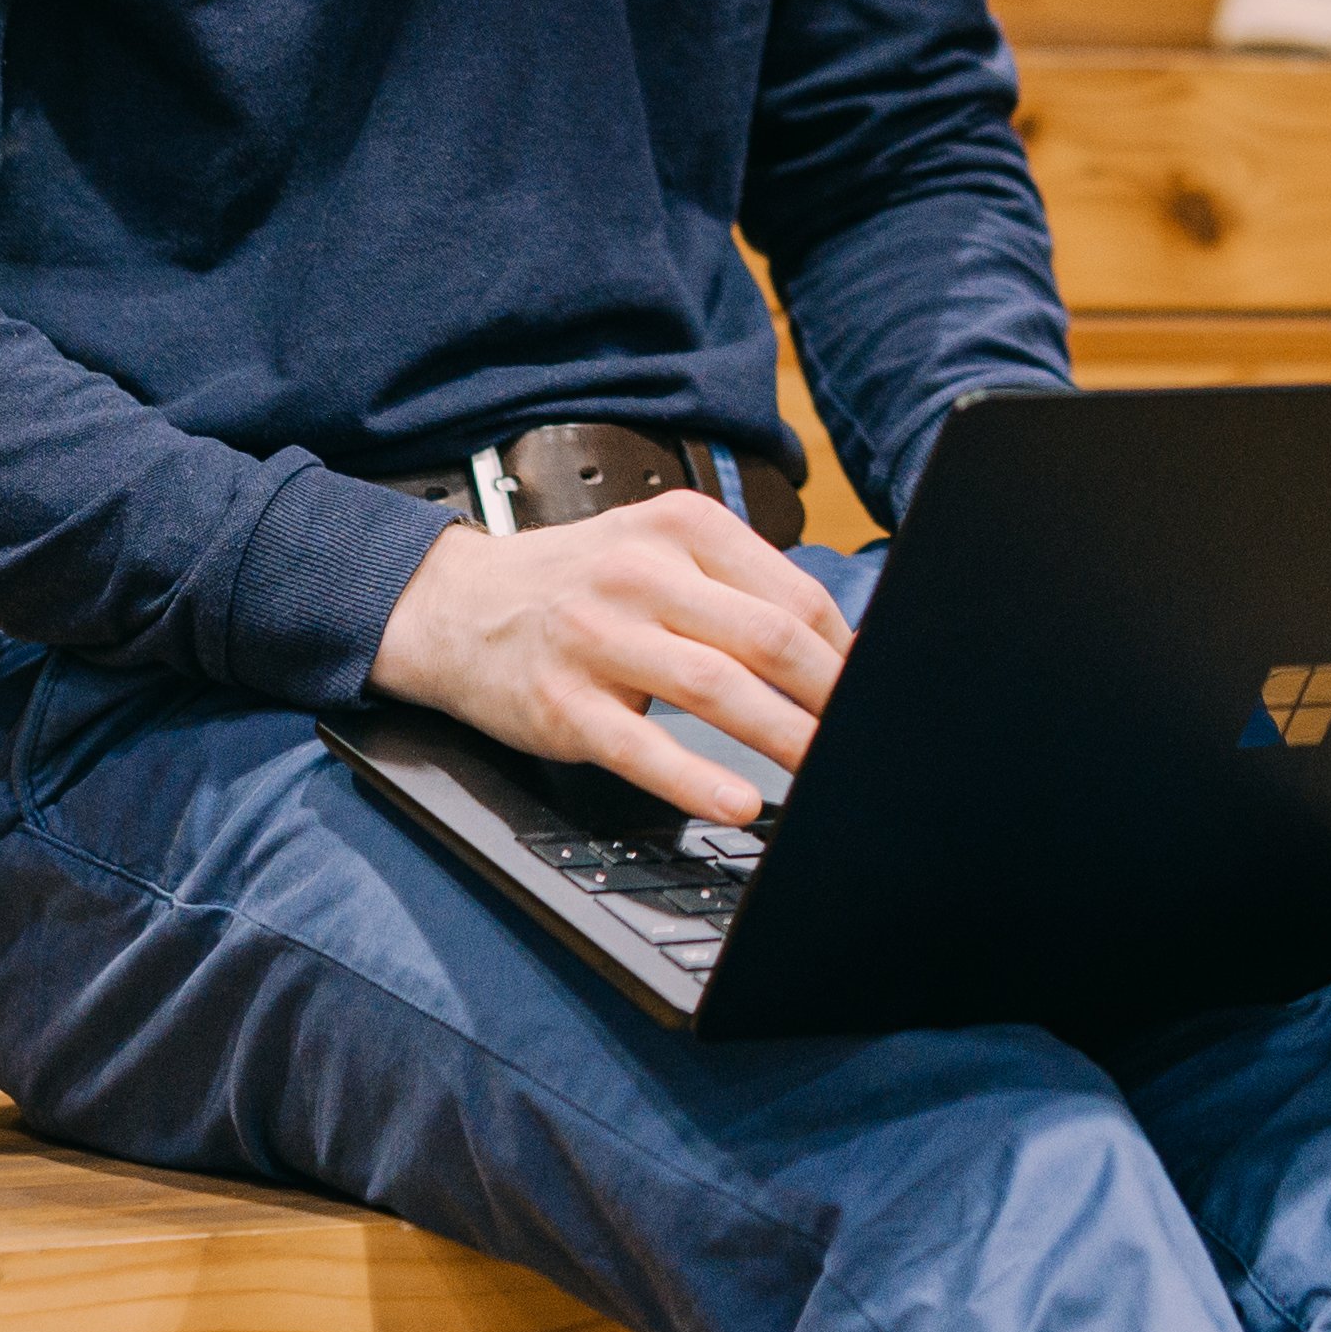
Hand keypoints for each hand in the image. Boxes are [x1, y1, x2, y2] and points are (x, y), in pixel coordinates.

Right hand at [371, 496, 850, 829]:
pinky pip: (642, 748)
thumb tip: (835, 650)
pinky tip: (740, 803)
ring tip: (825, 773)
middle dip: (831, 697)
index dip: (846, 652)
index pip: (793, 594)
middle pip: (768, 639)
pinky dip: (698, 780)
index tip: (875, 692)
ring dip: (786, 739)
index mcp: (681, 528)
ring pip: (717, 690)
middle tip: (867, 737)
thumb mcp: (656, 550)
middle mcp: (642, 574)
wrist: (455, 605)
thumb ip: (737, 586)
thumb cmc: (577, 583)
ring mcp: (599, 637)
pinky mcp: (563, 703)